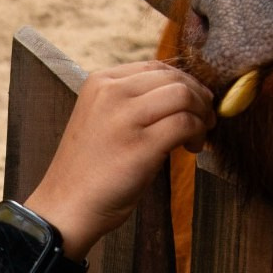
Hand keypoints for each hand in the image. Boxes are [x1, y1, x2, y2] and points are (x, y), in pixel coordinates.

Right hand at [24, 61, 211, 254]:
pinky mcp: (140, 145)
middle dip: (198, 97)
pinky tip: (192, 148)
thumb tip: (183, 93)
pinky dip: (197, 133)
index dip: (183, 83)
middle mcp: (111, 92)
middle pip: (174, 78)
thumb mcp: (103, 118)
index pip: (155, 66)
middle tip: (205, 119)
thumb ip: (133, 101)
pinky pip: (185, 123)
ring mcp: (124, 117)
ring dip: (201, 114)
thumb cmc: (89, 168)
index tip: (193, 102)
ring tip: (198, 136)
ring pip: (183, 95)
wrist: (67, 206)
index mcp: (100, 82)